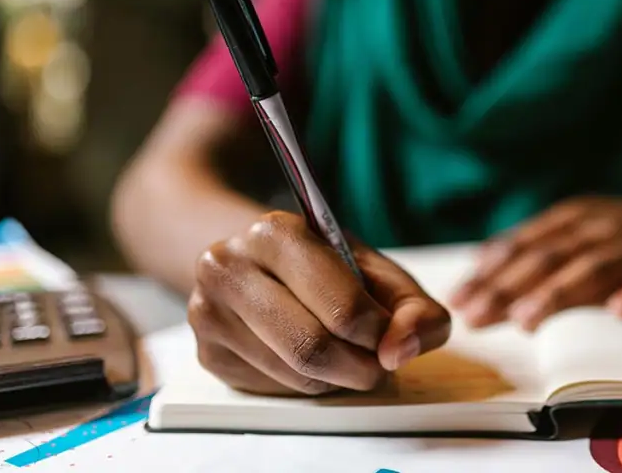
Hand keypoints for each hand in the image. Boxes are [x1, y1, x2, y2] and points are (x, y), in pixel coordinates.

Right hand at [188, 211, 450, 395]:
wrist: (261, 262)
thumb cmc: (328, 268)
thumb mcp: (381, 274)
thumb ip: (414, 309)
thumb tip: (400, 351)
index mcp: (275, 233)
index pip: (342, 307)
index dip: (380, 334)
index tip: (392, 335)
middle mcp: (229, 266)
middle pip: (312, 347)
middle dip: (360, 367)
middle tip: (378, 365)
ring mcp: (208, 312)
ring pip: (293, 375)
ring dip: (336, 380)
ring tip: (350, 359)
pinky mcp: (207, 353)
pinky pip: (272, 389)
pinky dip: (307, 386)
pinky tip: (313, 361)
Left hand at [448, 196, 621, 331]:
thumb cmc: (615, 234)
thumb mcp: (572, 228)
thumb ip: (531, 244)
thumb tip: (479, 263)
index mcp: (572, 218)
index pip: (523, 246)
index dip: (489, 272)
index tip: (459, 298)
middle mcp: (599, 227)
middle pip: (549, 258)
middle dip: (509, 288)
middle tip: (478, 316)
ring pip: (594, 268)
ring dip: (558, 293)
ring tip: (526, 319)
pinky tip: (620, 312)